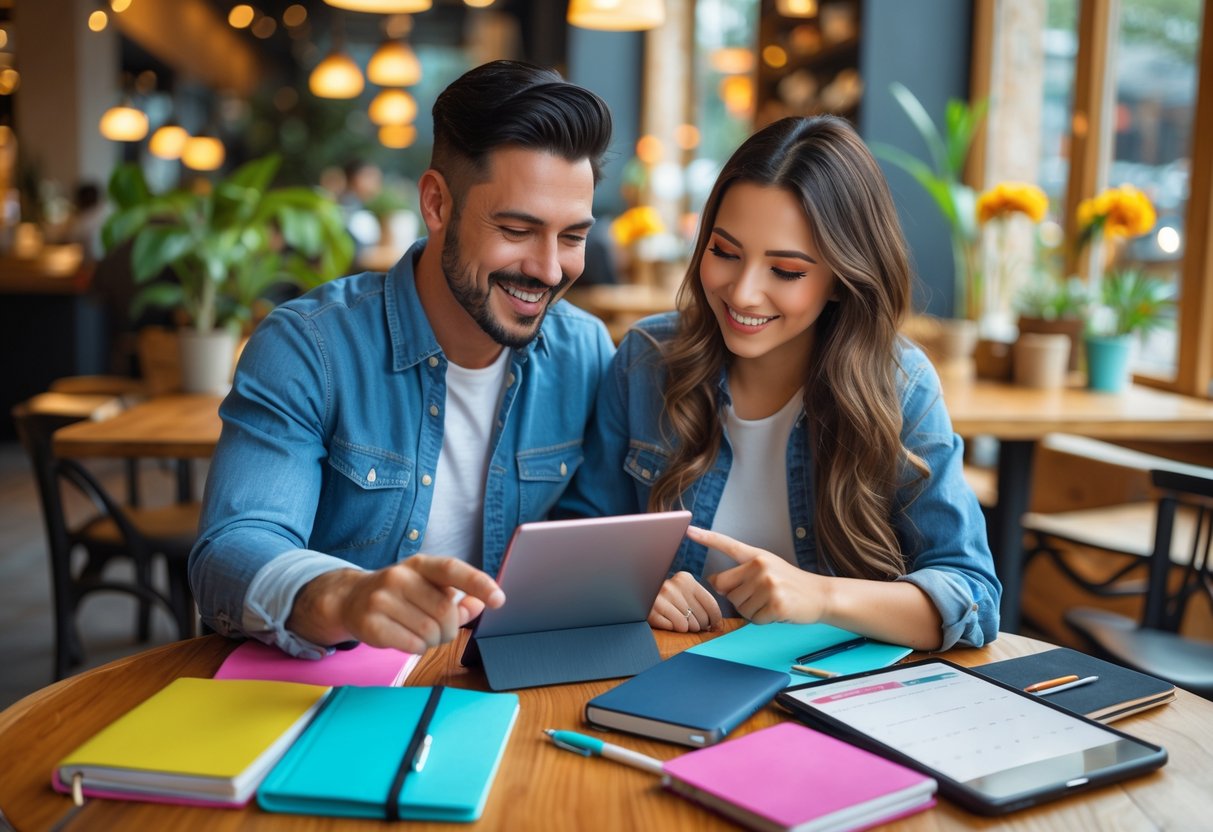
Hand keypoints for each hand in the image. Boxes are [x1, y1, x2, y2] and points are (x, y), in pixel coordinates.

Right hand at [288, 556, 504, 652]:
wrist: (350, 599)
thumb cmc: (400, 594)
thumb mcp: (429, 588)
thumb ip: (458, 598)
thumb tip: (482, 604)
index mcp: (420, 564)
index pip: (453, 569)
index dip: (478, 583)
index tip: (498, 599)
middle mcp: (400, 576)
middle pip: (445, 612)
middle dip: (450, 629)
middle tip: (441, 630)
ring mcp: (381, 599)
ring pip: (429, 632)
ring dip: (434, 641)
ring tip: (423, 634)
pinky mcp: (370, 623)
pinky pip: (411, 645)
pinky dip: (418, 648)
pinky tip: (409, 640)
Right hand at [648, 570, 722, 632]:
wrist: (639, 592)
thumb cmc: (667, 596)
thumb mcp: (684, 591)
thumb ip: (701, 602)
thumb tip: (719, 625)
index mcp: (685, 579)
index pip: (711, 604)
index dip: (716, 619)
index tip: (715, 626)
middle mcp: (673, 586)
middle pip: (701, 618)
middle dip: (699, 625)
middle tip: (690, 622)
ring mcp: (660, 598)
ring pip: (687, 626)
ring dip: (684, 627)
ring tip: (677, 620)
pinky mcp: (651, 612)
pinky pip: (672, 628)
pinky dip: (671, 628)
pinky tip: (666, 619)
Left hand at [691, 526, 828, 624]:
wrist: (820, 595)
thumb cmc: (790, 584)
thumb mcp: (767, 569)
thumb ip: (741, 573)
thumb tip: (714, 582)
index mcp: (756, 555)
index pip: (728, 545)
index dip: (706, 538)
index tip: (688, 530)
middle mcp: (760, 566)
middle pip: (724, 588)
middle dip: (736, 597)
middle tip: (759, 595)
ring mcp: (768, 584)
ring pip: (738, 606)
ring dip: (751, 610)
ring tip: (771, 602)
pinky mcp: (775, 603)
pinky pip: (753, 618)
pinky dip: (763, 620)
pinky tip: (777, 611)